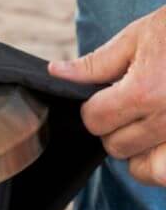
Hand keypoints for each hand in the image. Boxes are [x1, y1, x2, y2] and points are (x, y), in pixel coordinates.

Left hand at [49, 7, 165, 187]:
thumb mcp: (140, 36)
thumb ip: (96, 63)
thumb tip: (55, 73)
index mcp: (147, 91)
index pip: (95, 120)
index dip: (93, 107)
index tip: (105, 95)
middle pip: (115, 146)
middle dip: (114, 127)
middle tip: (131, 105)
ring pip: (141, 167)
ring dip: (137, 149)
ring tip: (147, 122)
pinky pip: (165, 173)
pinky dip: (158, 165)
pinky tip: (159, 141)